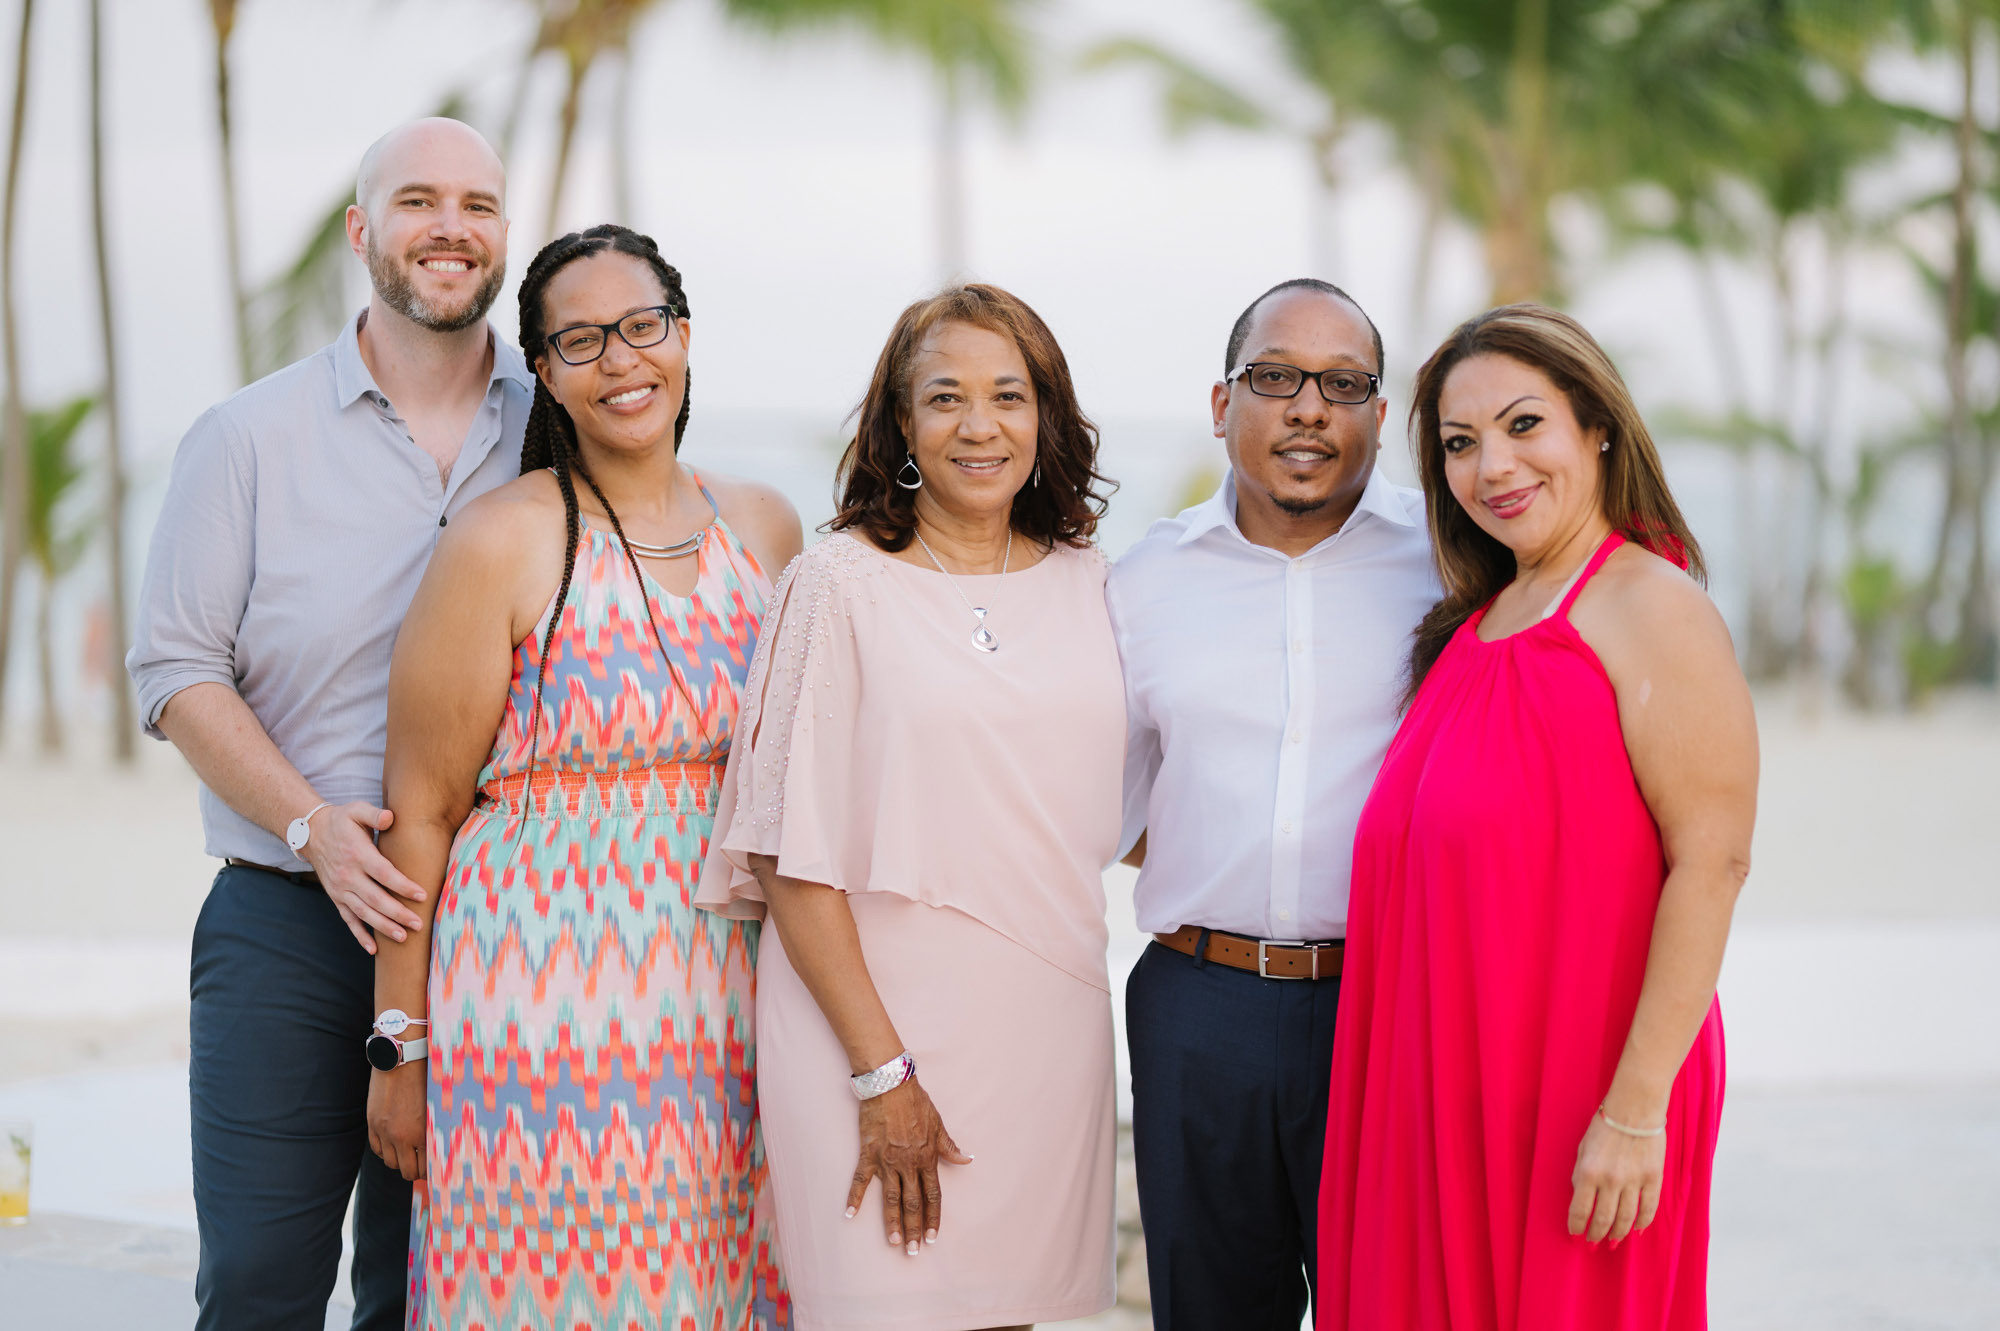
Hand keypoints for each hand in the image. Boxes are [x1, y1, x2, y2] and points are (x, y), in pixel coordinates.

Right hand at [302, 802, 427, 952]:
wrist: (312, 834)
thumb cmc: (342, 821)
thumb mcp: (356, 810)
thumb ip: (374, 814)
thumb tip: (390, 817)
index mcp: (357, 854)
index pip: (383, 874)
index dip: (402, 885)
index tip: (421, 895)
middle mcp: (348, 875)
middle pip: (375, 898)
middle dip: (398, 913)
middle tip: (419, 924)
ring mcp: (341, 889)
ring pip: (363, 913)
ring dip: (383, 927)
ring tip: (403, 937)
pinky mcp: (336, 898)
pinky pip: (348, 919)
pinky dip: (360, 935)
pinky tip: (373, 948)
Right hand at [366, 1061, 428, 1181]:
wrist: (400, 1057)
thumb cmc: (426, 1076)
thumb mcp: (438, 1103)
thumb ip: (439, 1125)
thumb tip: (448, 1143)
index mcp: (421, 1132)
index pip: (426, 1167)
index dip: (432, 1172)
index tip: (437, 1170)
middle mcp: (400, 1135)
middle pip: (407, 1171)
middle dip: (416, 1171)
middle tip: (423, 1166)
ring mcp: (383, 1130)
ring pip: (390, 1163)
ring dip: (401, 1162)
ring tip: (410, 1156)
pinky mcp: (372, 1123)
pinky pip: (377, 1149)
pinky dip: (386, 1152)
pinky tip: (395, 1146)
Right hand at [845, 1077, 970, 1255]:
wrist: (891, 1084)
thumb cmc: (916, 1102)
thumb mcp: (938, 1123)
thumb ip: (949, 1146)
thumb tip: (967, 1159)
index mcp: (927, 1158)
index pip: (933, 1195)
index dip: (934, 1218)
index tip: (932, 1238)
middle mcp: (908, 1164)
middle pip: (913, 1203)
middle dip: (915, 1229)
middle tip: (913, 1251)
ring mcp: (887, 1161)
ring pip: (891, 1198)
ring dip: (893, 1222)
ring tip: (894, 1242)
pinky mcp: (868, 1154)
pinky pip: (860, 1180)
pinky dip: (854, 1197)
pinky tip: (849, 1214)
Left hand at [1568, 1107, 1665, 1243]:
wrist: (1634, 1109)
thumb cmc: (1604, 1127)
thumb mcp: (1582, 1149)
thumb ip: (1581, 1175)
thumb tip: (1582, 1200)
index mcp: (1588, 1172)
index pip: (1579, 1210)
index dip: (1576, 1227)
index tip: (1575, 1234)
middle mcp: (1610, 1180)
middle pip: (1603, 1219)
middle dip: (1597, 1235)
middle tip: (1594, 1243)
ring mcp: (1634, 1181)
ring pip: (1626, 1219)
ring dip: (1618, 1234)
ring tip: (1614, 1242)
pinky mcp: (1653, 1178)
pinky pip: (1649, 1208)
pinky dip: (1642, 1223)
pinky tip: (1636, 1230)